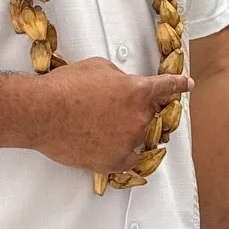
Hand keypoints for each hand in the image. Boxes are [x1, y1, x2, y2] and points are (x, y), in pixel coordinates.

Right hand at [26, 57, 192, 171]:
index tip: (187, 84)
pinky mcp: (115, 161)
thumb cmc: (64, 87)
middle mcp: (139, 117)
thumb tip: (125, 87)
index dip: (179, 85)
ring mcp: (129, 141)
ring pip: (137, 137)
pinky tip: (109, 147)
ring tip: (96, 126)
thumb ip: (121, 78)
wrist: (41, 112)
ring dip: (124, 132)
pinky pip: (128, 160)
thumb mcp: (99, 68)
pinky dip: (120, 153)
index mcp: (139, 91)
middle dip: (136, 111)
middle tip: (110, 110)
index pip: (168, 87)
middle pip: (150, 115)